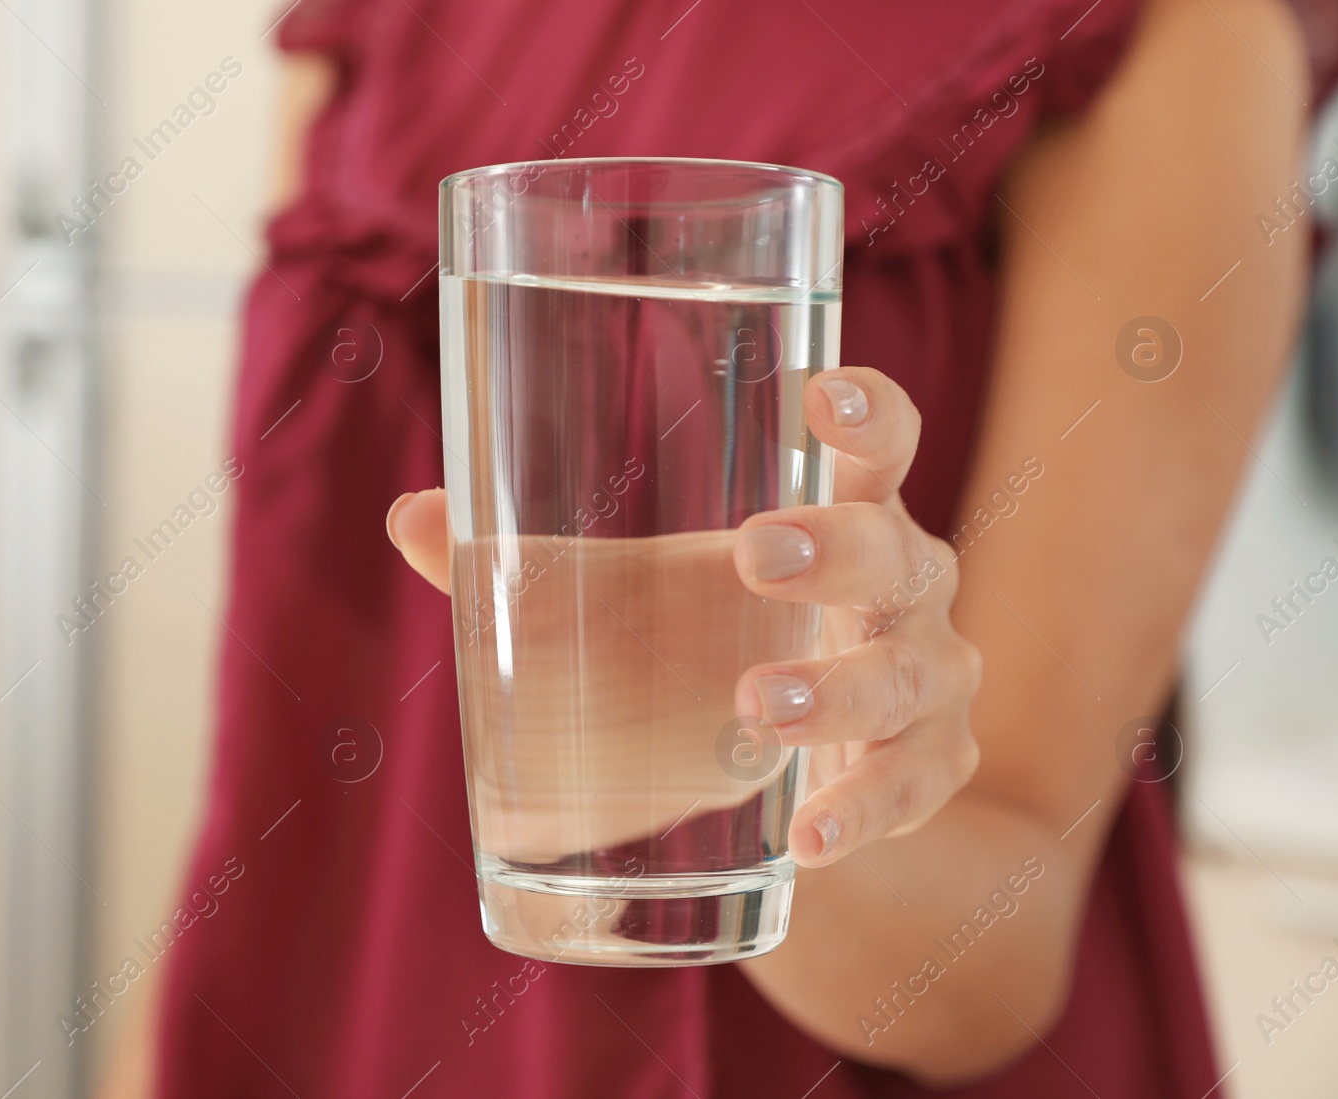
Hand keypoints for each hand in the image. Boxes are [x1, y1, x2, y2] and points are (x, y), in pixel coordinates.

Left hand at [387, 367, 981, 868]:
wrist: (805, 780)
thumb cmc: (720, 647)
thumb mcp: (640, 599)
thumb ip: (535, 563)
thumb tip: (410, 517)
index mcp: (843, 519)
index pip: (881, 449)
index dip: (870, 413)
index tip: (824, 392)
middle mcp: (903, 589)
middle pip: (897, 553)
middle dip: (835, 550)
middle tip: (752, 556)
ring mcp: (927, 680)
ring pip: (911, 676)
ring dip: (841, 690)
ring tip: (758, 706)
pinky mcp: (926, 768)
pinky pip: (909, 789)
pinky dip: (865, 813)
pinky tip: (811, 837)